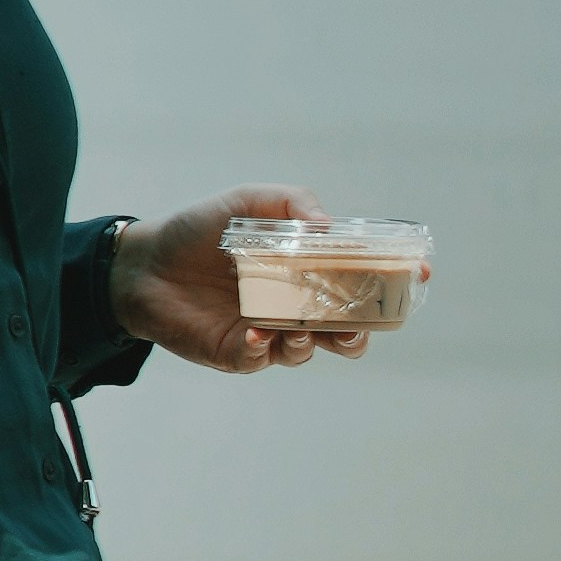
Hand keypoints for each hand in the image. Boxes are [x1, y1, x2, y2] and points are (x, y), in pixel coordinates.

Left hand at [110, 189, 375, 371]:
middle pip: (344, 328)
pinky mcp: (235, 351)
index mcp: (306, 269)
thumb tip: (327, 226)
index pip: (359, 280)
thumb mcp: (248, 202)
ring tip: (297, 328)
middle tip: (358, 324)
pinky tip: (255, 333)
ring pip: (307, 349)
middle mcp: (293, 304)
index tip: (417, 274)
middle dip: (360, 330)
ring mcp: (266, 331)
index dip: (391, 281)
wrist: (143, 262)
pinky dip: (263, 349)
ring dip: (311, 341)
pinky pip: (260, 358)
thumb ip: (291, 204)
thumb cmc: (199, 230)